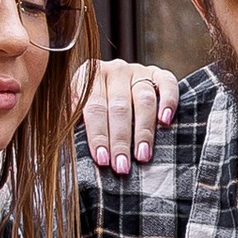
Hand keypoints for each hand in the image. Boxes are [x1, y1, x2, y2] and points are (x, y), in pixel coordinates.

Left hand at [78, 58, 178, 173]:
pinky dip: (168, 101)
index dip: (98, 135)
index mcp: (89, 76)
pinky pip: (167, 83)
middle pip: (119, 107)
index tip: (102, 159)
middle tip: (122, 166)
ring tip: (142, 155)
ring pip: (143, 99)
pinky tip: (166, 121)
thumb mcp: (75, 110)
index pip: (94, 108)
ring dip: (144, 130)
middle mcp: (114, 70)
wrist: (110, 85)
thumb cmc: (92, 109)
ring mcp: (137, 70)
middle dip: (121, 140)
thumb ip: (72, 121)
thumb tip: (70, 145)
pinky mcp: (158, 73)